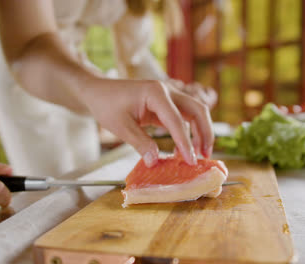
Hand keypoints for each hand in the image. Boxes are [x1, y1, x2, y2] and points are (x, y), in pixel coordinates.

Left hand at [82, 79, 213, 166]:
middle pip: (197, 110)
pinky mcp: (165, 104)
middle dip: (205, 133)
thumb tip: (155, 161)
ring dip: (200, 132)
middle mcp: (167, 91)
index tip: (191, 162)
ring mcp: (168, 96)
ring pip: (194, 112)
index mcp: (156, 93)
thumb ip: (140, 143)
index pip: (177, 120)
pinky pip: (182, 117)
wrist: (98, 91)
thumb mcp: (120, 127)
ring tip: (200, 155)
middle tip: (206, 156)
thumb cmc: (106, 105)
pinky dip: (187, 132)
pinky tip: (183, 150)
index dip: (185, 143)